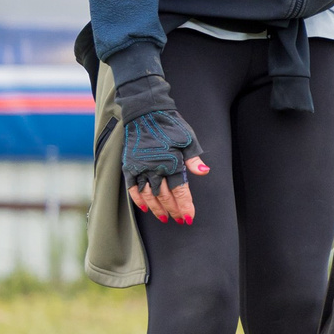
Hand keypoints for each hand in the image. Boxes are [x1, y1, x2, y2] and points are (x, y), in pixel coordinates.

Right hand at [122, 108, 207, 223]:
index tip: (189, 217)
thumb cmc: (172, 126)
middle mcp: (155, 168)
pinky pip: (132, 188)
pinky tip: (145, 208)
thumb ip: (194, 159)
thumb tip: (205, 173)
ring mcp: (140, 168)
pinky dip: (138, 199)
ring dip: (157, 209)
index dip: (185, 205)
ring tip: (164, 218)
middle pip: (165, 196)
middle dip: (173, 210)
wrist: (146, 113)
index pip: (180, 191)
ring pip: (148, 195)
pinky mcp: (129, 166)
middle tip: (179, 220)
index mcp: (172, 163)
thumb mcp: (188, 140)